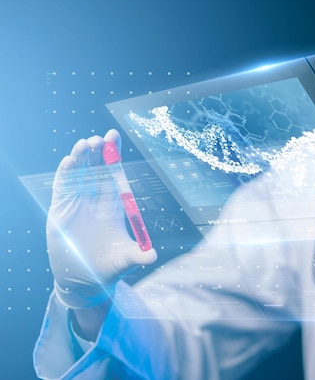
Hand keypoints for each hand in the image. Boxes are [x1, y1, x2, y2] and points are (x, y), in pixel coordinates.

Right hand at [47, 129, 156, 308]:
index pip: (113, 173)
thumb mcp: (125, 260)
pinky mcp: (61, 209)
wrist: (84, 280)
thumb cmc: (108, 267)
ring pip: (78, 173)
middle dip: (97, 151)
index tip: (114, 135)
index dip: (113, 154)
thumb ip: (138, 255)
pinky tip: (68, 162)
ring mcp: (77, 203)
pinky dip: (64, 173)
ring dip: (80, 158)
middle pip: (96, 167)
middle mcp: (95, 199)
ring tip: (83, 145)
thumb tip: (152, 256)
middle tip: (98, 138)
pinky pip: (62, 186)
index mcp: (112, 204)